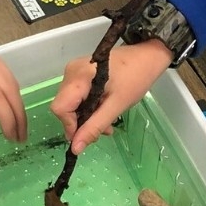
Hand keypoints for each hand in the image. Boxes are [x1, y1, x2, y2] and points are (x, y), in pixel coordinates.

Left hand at [0, 18, 26, 141]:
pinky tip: (10, 103)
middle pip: (10, 90)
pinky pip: (7, 73)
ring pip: (12, 81)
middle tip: (20, 137)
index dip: (7, 118)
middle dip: (18, 115)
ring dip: (18, 104)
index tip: (10, 137)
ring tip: (18, 124)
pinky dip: (13, 91)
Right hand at [50, 40, 172, 153]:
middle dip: (81, 123)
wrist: (146, 56)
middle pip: (64, 106)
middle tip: (104, 130)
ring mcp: (74, 71)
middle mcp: (70, 72)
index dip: (70, 126)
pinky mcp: (80, 73)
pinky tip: (103, 110)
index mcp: (78, 76)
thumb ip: (94, 127)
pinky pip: (76, 96)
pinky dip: (88, 107)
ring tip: (107, 123)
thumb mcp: (116, 106)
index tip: (88, 136)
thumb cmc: (135, 78)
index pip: (60, 108)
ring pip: (70, 103)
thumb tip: (75, 148)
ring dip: (86, 117)